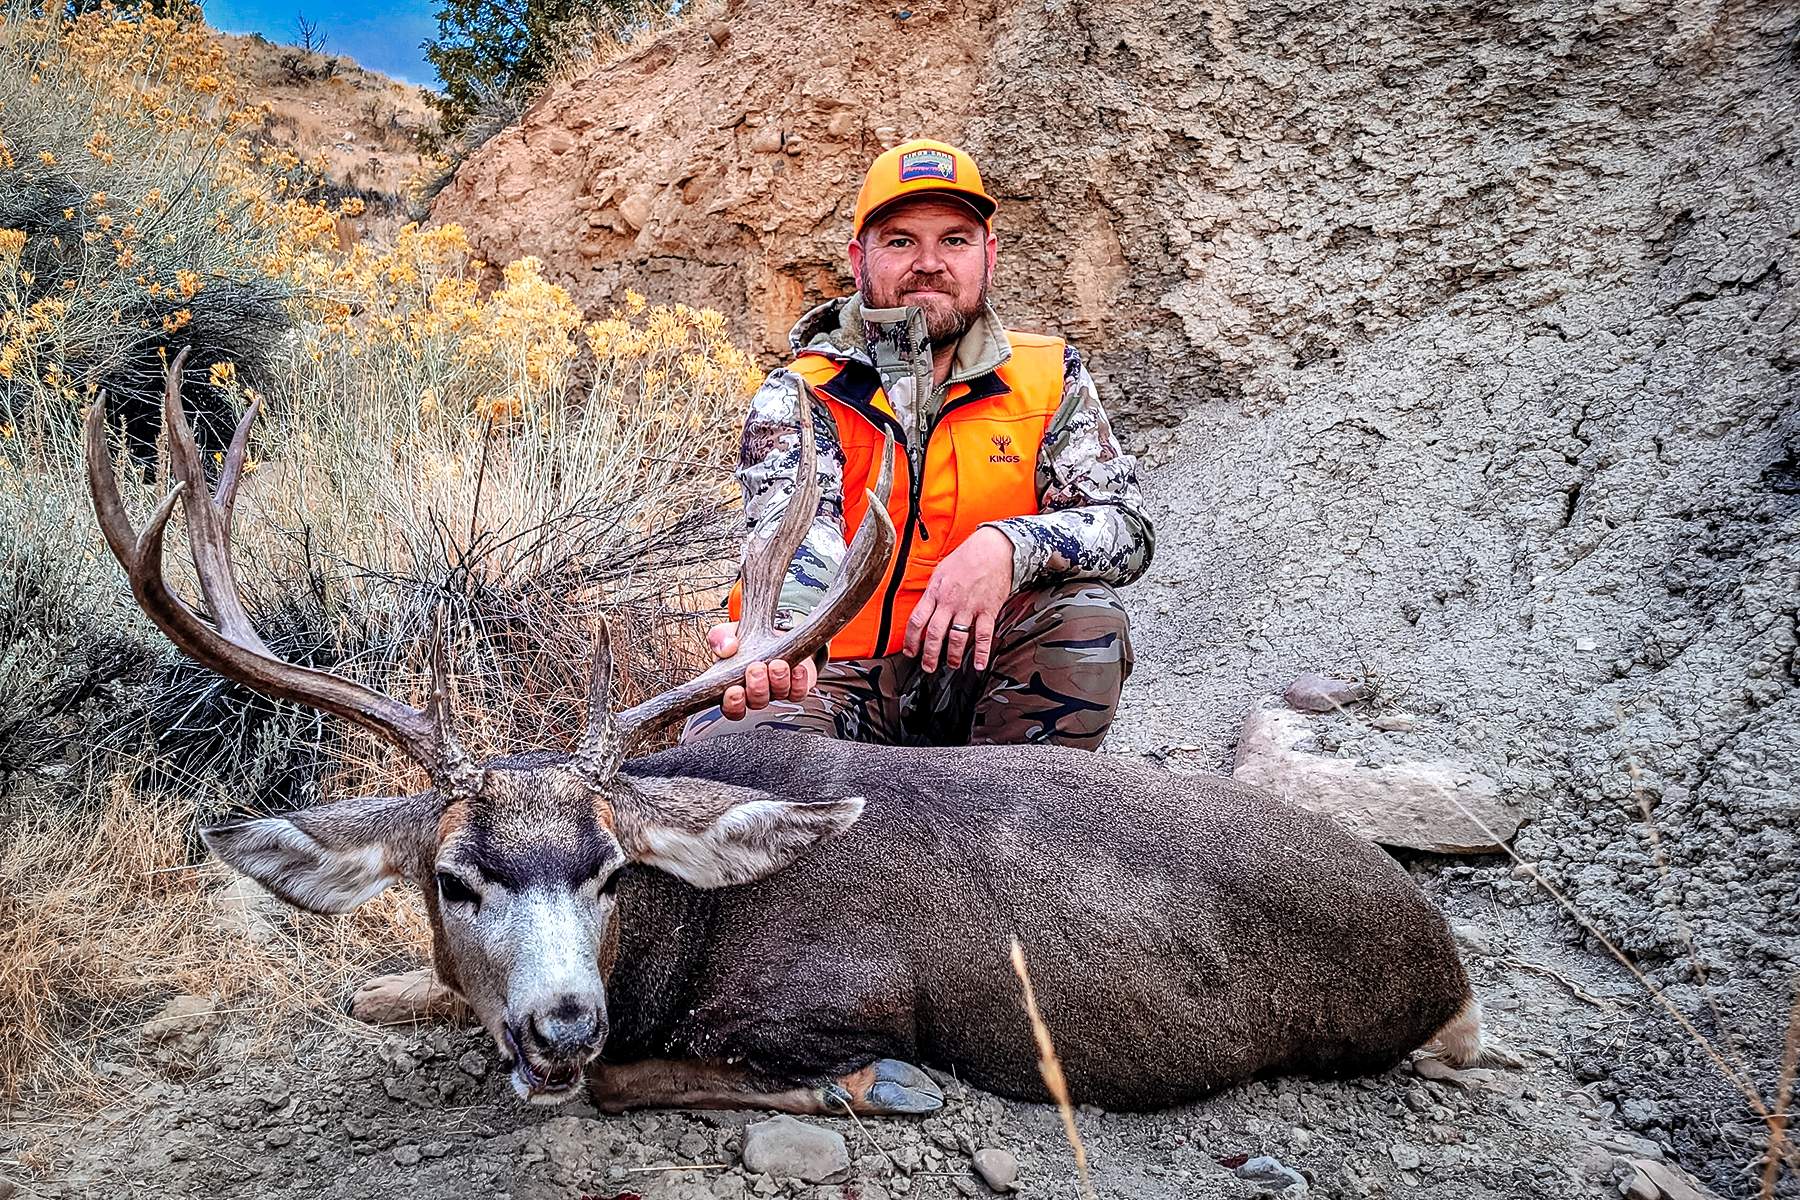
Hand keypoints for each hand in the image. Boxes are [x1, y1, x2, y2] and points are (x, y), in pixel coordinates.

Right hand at [706, 621, 817, 719]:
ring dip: (778, 681)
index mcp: (734, 686)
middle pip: (757, 702)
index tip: (734, 690)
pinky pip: (800, 691)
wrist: (773, 629)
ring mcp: (777, 690)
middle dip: (757, 686)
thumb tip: (727, 648)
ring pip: (779, 695)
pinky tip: (796, 668)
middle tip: (756, 668)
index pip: (731, 708)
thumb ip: (721, 638)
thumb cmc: (747, 638)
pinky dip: (799, 680)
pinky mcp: (797, 685)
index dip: (733, 704)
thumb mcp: (728, 633)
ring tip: (777, 664)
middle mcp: (756, 693)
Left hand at [904, 526, 1014, 671]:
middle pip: (934, 634)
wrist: (993, 548)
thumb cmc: (967, 557)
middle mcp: (950, 601)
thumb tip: (925, 609)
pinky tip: (979, 664)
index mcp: (935, 591)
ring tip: (952, 665)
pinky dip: (981, 652)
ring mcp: (969, 607)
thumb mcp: (941, 571)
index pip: (917, 620)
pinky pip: (983, 635)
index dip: (911, 639)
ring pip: (957, 637)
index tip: (910, 651)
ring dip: (953, 656)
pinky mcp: (988, 610)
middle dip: (929, 654)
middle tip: (928, 667)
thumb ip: (933, 592)